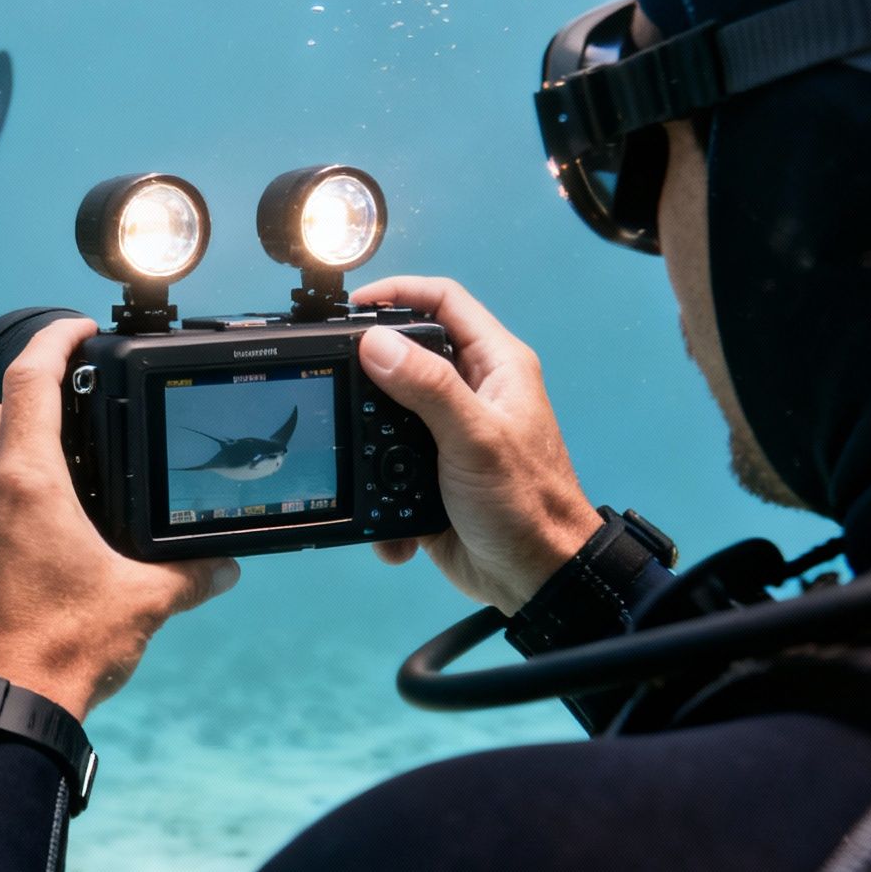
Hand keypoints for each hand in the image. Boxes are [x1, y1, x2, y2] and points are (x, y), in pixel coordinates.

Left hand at [0, 318, 239, 720]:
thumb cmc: (66, 649)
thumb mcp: (142, 603)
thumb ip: (189, 574)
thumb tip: (225, 567)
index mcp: (25, 482)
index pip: (31, 379)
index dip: (54, 342)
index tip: (75, 332)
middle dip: (28, 406)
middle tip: (67, 424)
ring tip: (42, 495)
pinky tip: (9, 548)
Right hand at [352, 276, 601, 613]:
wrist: (536, 579)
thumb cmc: (524, 502)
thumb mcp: (474, 437)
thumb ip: (427, 386)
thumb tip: (374, 341)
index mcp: (496, 366)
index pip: (445, 302)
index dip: (400, 292)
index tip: (354, 306)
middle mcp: (471, 391)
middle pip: (407, 354)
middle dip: (370, 368)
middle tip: (335, 376)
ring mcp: (448, 433)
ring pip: (387, 411)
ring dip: (367, 437)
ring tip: (351, 451)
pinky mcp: (428, 473)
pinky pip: (386, 464)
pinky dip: (377, 486)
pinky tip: (380, 509)